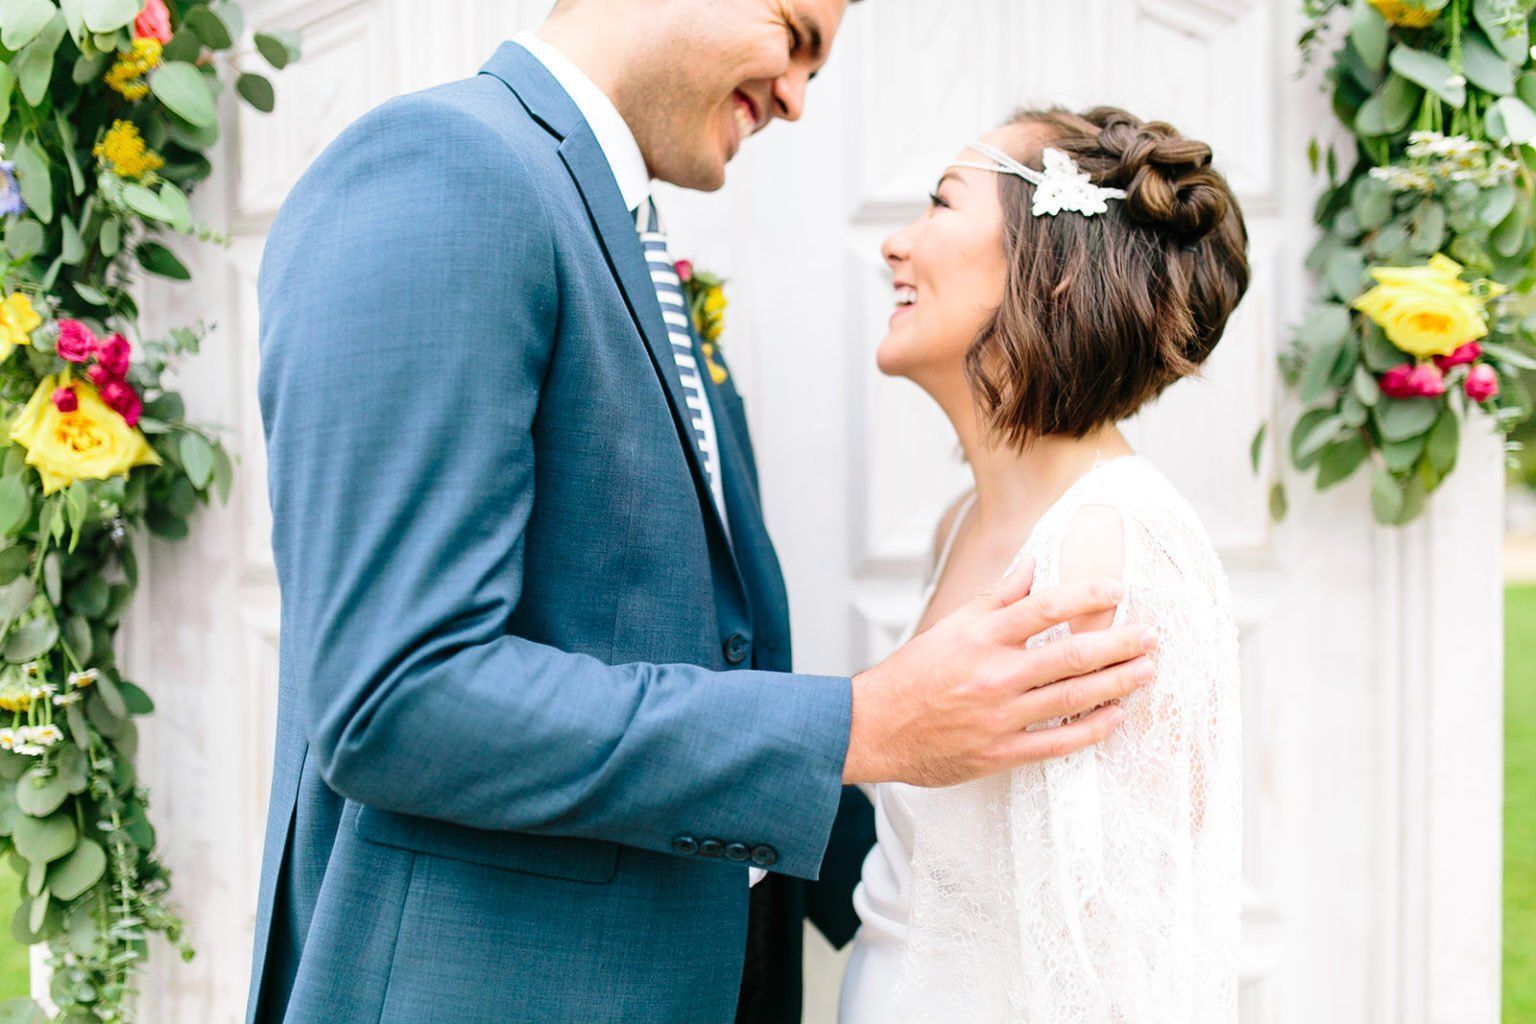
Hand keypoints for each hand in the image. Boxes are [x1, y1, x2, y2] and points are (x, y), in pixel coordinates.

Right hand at [842, 559, 1155, 786]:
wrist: (874, 728)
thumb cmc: (912, 674)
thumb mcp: (951, 626)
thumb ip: (995, 596)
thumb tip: (1032, 564)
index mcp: (981, 637)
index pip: (1045, 607)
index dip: (1087, 596)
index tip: (1118, 592)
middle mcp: (995, 674)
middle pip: (1073, 654)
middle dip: (1120, 644)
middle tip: (1152, 636)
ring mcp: (1000, 716)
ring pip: (1074, 698)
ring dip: (1118, 683)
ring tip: (1147, 670)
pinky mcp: (1001, 753)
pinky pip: (1058, 742)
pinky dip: (1092, 729)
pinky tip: (1116, 716)